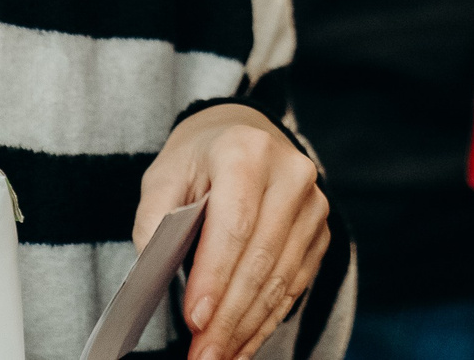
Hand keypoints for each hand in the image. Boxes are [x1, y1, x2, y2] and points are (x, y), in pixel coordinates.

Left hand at [137, 103, 331, 359]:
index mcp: (247, 151)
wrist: (243, 136)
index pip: (234, 223)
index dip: (215, 276)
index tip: (194, 320)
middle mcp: (290, 175)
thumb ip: (155, 217)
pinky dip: (266, 321)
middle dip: (228, 316)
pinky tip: (241, 344)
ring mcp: (312, 205)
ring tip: (216, 357)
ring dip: (246, 326)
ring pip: (279, 279)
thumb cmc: (198, 161)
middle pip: (260, 259)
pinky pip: (294, 286)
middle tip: (201, 355)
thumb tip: (155, 268)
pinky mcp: (319, 232)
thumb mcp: (164, 175)